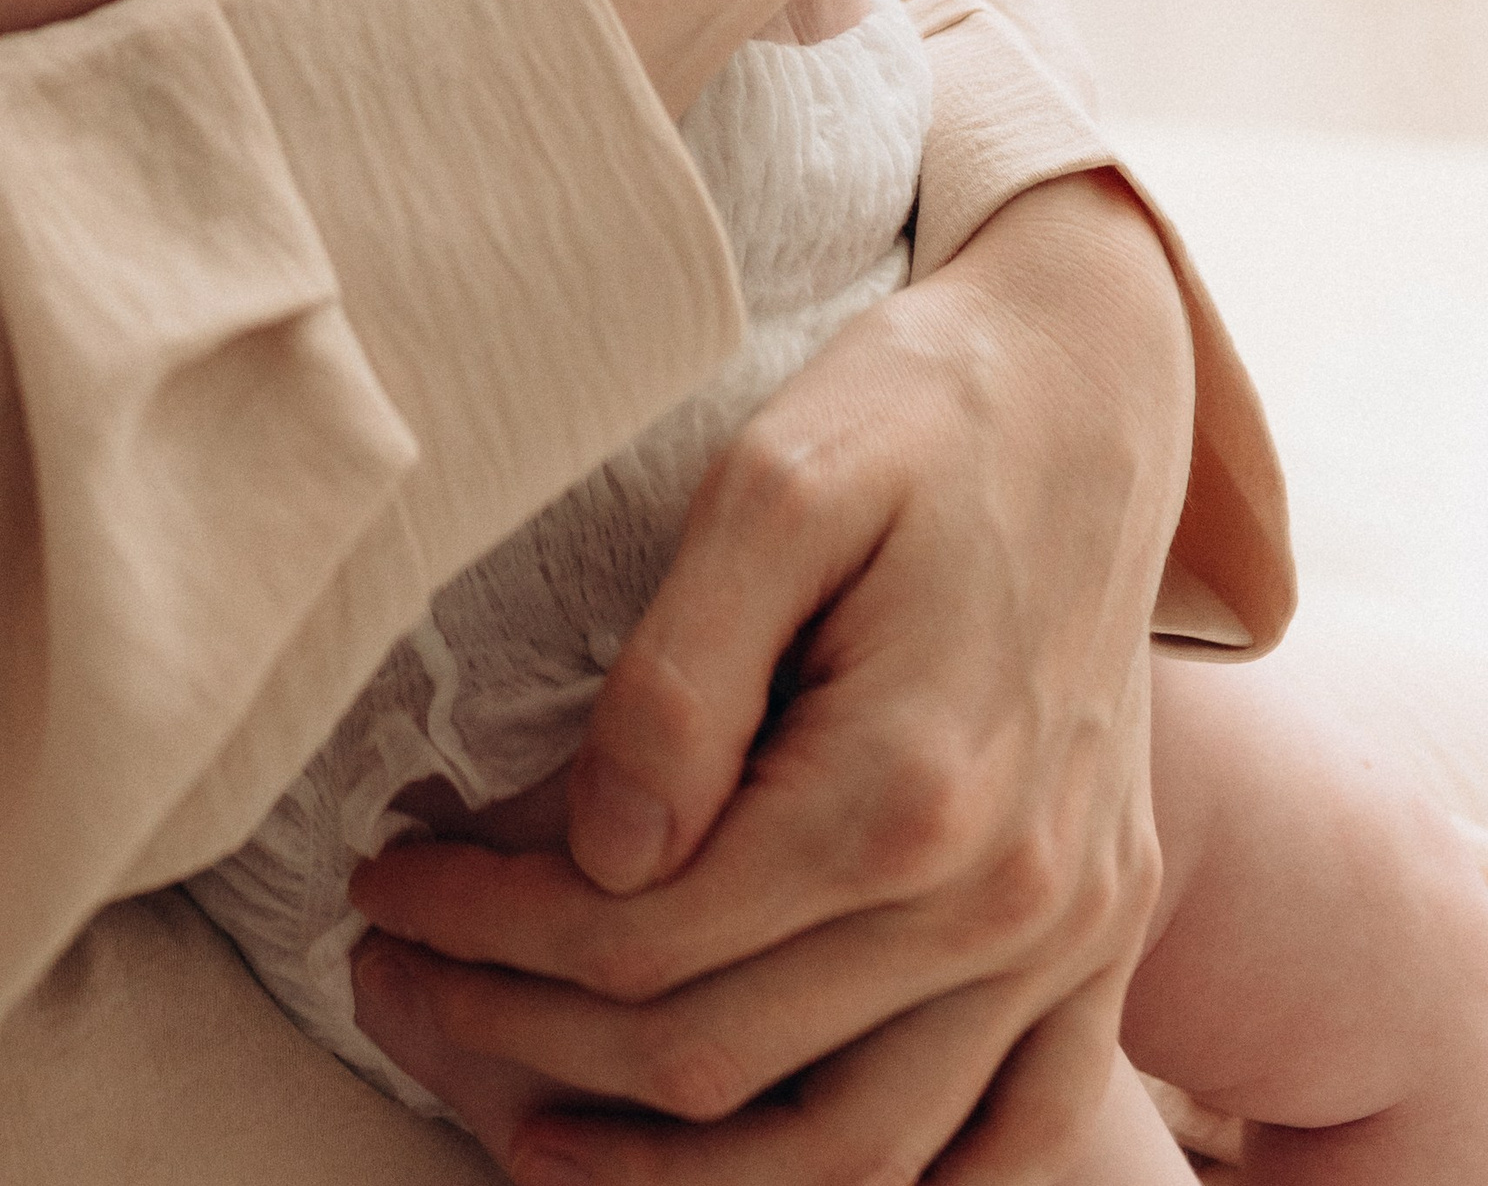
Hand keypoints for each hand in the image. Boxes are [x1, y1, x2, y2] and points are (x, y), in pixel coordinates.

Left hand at [344, 171, 1190, 1179]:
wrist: (1093, 383)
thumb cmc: (914, 415)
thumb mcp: (772, 481)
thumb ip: (678, 677)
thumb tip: (601, 852)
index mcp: (906, 785)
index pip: (643, 934)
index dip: (487, 930)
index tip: (385, 883)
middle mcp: (1002, 895)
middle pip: (718, 1055)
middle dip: (524, 1037)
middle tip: (393, 977)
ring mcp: (1068, 933)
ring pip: (856, 1151)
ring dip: (677, 1173)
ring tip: (528, 1132)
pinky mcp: (1103, 933)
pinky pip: (1014, 1134)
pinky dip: (895, 1185)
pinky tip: (766, 1169)